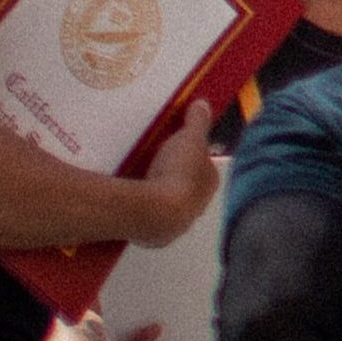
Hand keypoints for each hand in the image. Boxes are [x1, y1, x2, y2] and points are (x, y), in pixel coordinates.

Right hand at [131, 102, 222, 241]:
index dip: (192, 153)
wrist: (154, 211)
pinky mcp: (156, 235)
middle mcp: (198, 206)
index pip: (204, 165)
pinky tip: (132, 200)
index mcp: (209, 183)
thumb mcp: (189, 138)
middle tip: (154, 160)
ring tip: (139, 178)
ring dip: (158, 193)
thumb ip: (197, 122)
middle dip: (174, 175)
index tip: (176, 145)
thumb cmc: (178, 172)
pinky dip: (144, 208)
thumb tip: (203, 105)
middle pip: (186, 186)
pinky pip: (150, 217)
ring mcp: (178, 223)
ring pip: (169, 203)